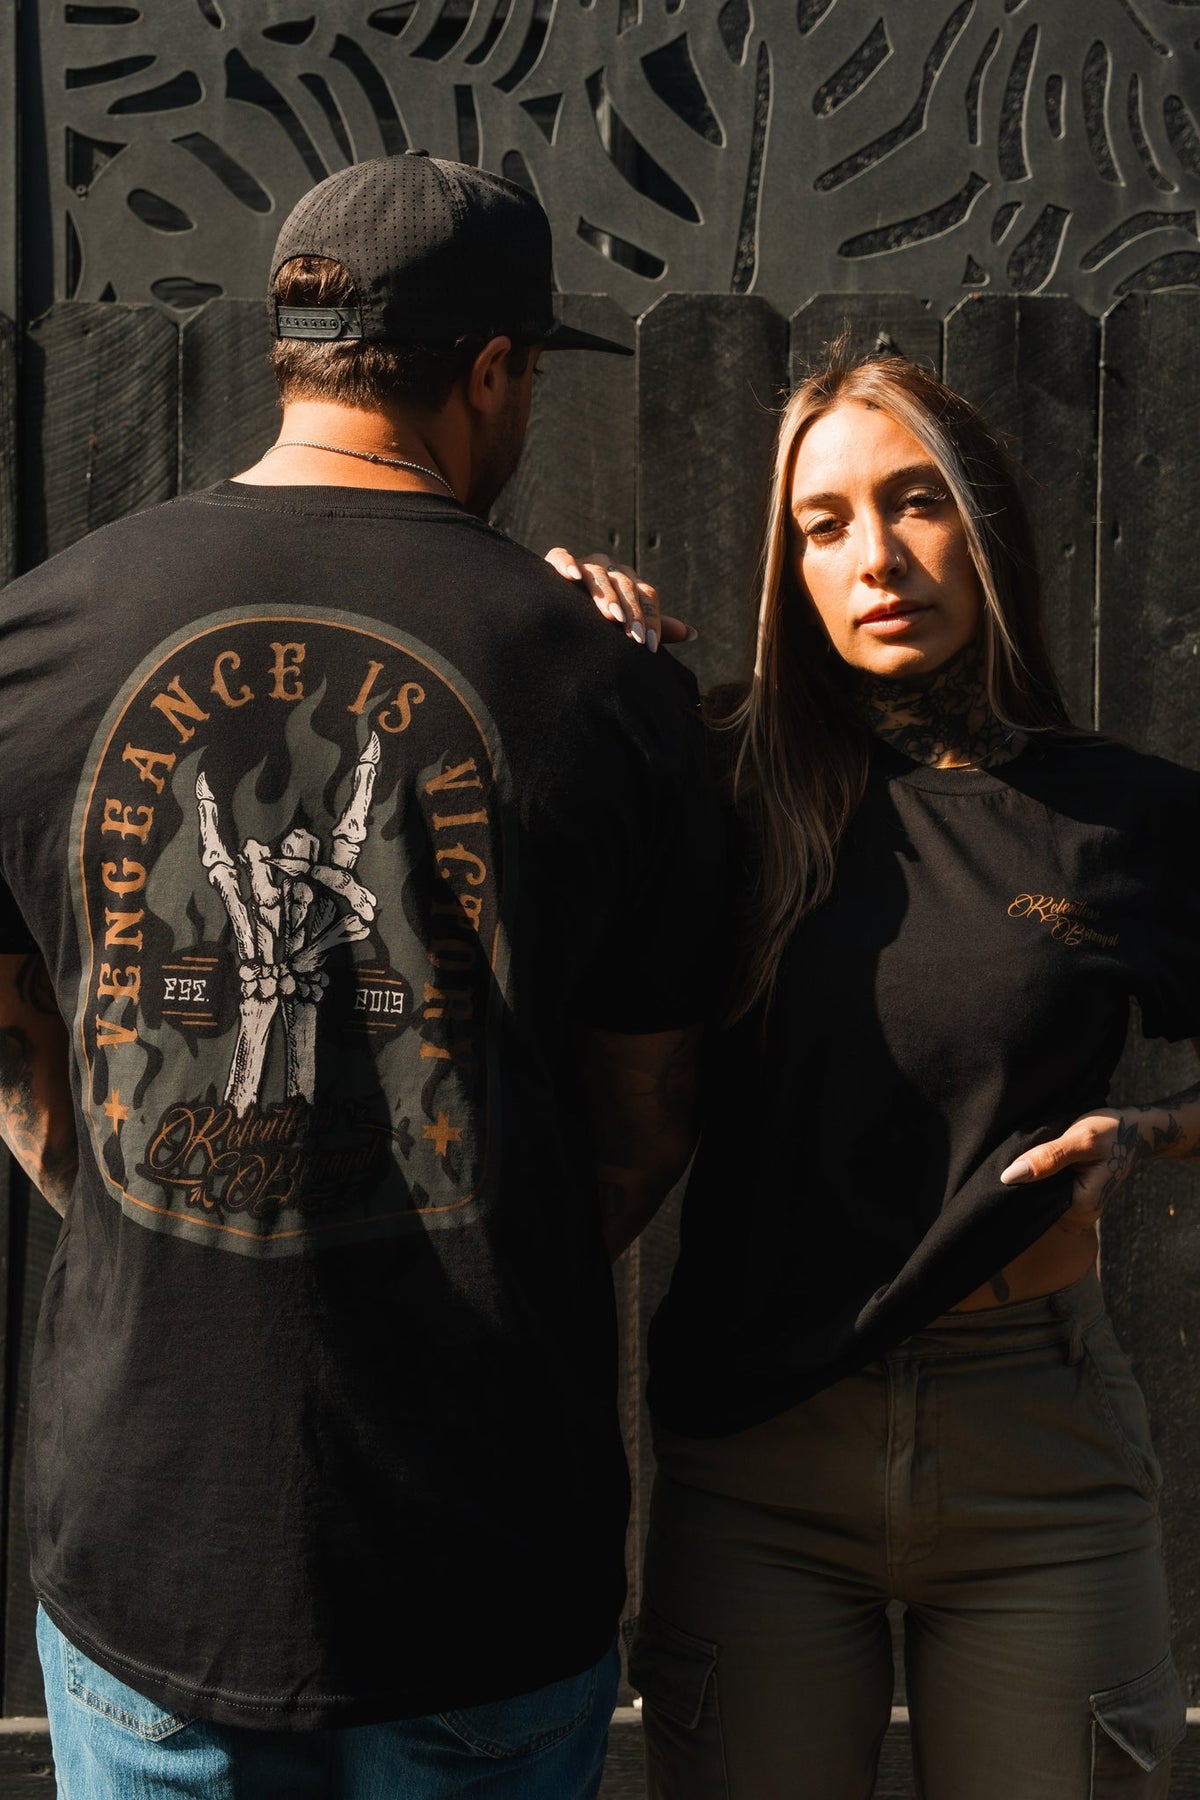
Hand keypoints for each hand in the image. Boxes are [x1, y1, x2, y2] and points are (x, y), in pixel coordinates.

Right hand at [544, 546, 694, 652]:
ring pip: (599, 573)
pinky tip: (572, 576)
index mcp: (630, 585)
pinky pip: (561, 556)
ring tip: (610, 616)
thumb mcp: (625, 629)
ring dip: (605, 594)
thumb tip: (692, 633)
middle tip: (633, 635)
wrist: (555, 618)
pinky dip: (566, 563)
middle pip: (626, 585)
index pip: (647, 596)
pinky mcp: (556, 562)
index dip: (651, 619)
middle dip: (631, 612)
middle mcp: (611, 570)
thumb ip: (654, 628)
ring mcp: (585, 564)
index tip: (650, 646)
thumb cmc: (597, 627)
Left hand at [999, 1110, 1147, 1234]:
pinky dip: (1045, 1178)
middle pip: (1037, 1203)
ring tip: (1035, 1156)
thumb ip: (1047, 1158)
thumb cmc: (1111, 1132)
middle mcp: (1080, 1216)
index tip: (1011, 1164)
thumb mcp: (1080, 1140)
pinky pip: (1051, 1192)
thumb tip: (1009, 1177)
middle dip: (1027, 1183)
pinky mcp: (1076, 1200)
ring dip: (1036, 1179)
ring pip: (1042, 1197)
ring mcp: (1078, 1210)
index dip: (1018, 1186)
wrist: (1136, 1132)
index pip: (1034, 1204)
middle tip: (1024, 1154)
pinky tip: (1044, 1163)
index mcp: (1082, 1208)